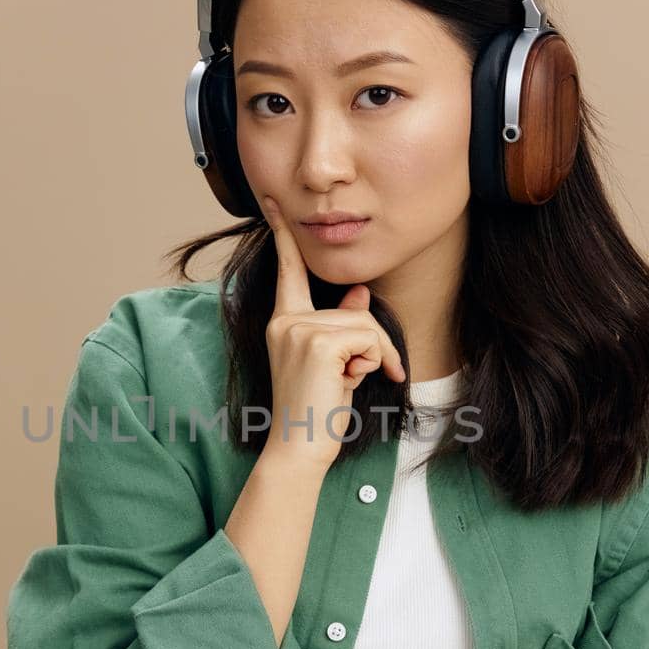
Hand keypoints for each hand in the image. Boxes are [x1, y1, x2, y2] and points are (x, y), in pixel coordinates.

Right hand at [260, 194, 406, 473]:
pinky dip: (373, 363)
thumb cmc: (315, 409)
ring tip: (347, 383)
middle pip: (355, 311)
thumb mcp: (333, 362)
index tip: (274, 203)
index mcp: (283, 322)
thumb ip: (343, 324)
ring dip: (374, 357)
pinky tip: (348, 383)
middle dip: (373, 345)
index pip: (288, 271)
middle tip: (358, 377)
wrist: (299, 446)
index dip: (284, 236)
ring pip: (366, 326)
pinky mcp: (317, 343)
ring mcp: (298, 329)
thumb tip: (360, 293)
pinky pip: (368, 339)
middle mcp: (286, 320)